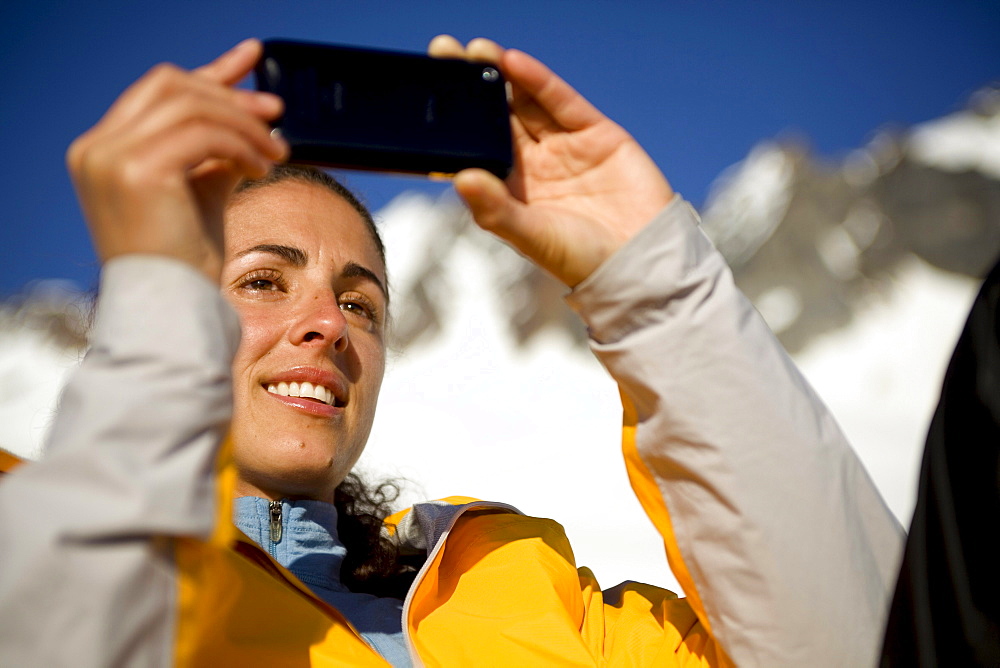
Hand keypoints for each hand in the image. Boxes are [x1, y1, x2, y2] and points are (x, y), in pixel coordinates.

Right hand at [66, 39, 287, 280]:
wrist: (172, 309)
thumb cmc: (186, 262)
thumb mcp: (203, 190)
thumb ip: (219, 148)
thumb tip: (256, 113)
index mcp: (102, 150)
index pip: (159, 92)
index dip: (210, 74)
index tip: (252, 62)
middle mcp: (96, 148)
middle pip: (173, 86)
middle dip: (231, 95)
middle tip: (275, 115)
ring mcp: (111, 157)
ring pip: (194, 105)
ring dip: (245, 125)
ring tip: (276, 154)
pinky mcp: (138, 170)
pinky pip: (205, 134)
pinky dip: (242, 145)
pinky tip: (261, 168)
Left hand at [429, 36, 673, 287]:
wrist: (641, 261)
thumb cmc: (580, 259)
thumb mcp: (531, 237)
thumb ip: (495, 209)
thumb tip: (460, 178)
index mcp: (512, 190)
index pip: (478, 146)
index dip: (457, 120)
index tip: (430, 92)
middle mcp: (534, 164)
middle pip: (498, 116)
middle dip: (473, 85)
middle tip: (445, 52)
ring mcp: (564, 146)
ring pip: (527, 102)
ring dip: (502, 75)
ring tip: (477, 50)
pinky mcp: (595, 133)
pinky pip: (562, 102)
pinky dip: (539, 81)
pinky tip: (514, 63)